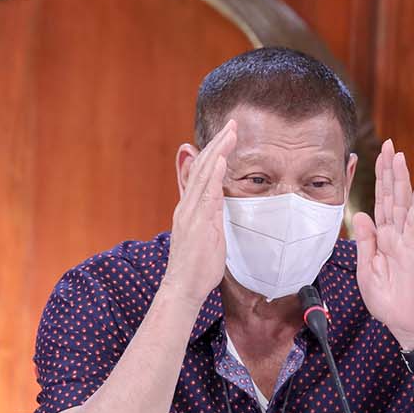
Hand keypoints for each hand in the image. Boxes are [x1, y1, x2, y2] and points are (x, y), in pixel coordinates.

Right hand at [162, 120, 236, 304]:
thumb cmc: (196, 267)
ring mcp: (190, 214)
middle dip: (217, 143)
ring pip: (202, 174)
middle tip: (231, 124)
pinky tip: (221, 159)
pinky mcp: (196, 223)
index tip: (226, 136)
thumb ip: (212, 216)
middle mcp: (187, 206)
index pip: (200, 173)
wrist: (182, 288)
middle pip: (201, 166)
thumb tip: (218, 202)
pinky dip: (213, 174)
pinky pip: (205, 193)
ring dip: (217, 151)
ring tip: (230, 133)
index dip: (213, 152)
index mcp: (190, 208)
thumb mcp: (207, 236)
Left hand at [351, 139, 413, 348]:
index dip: (379, 180)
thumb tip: (360, 213)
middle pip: (392, 196)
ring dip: (400, 179)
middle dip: (390, 170)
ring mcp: (407, 240)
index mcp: (384, 238)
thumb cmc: (389, 300)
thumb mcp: (367, 269)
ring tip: (399, 156)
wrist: (407, 322)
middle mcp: (397, 234)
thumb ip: (366, 241)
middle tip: (389, 144)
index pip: (380, 203)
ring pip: (402, 204)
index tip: (377, 157)